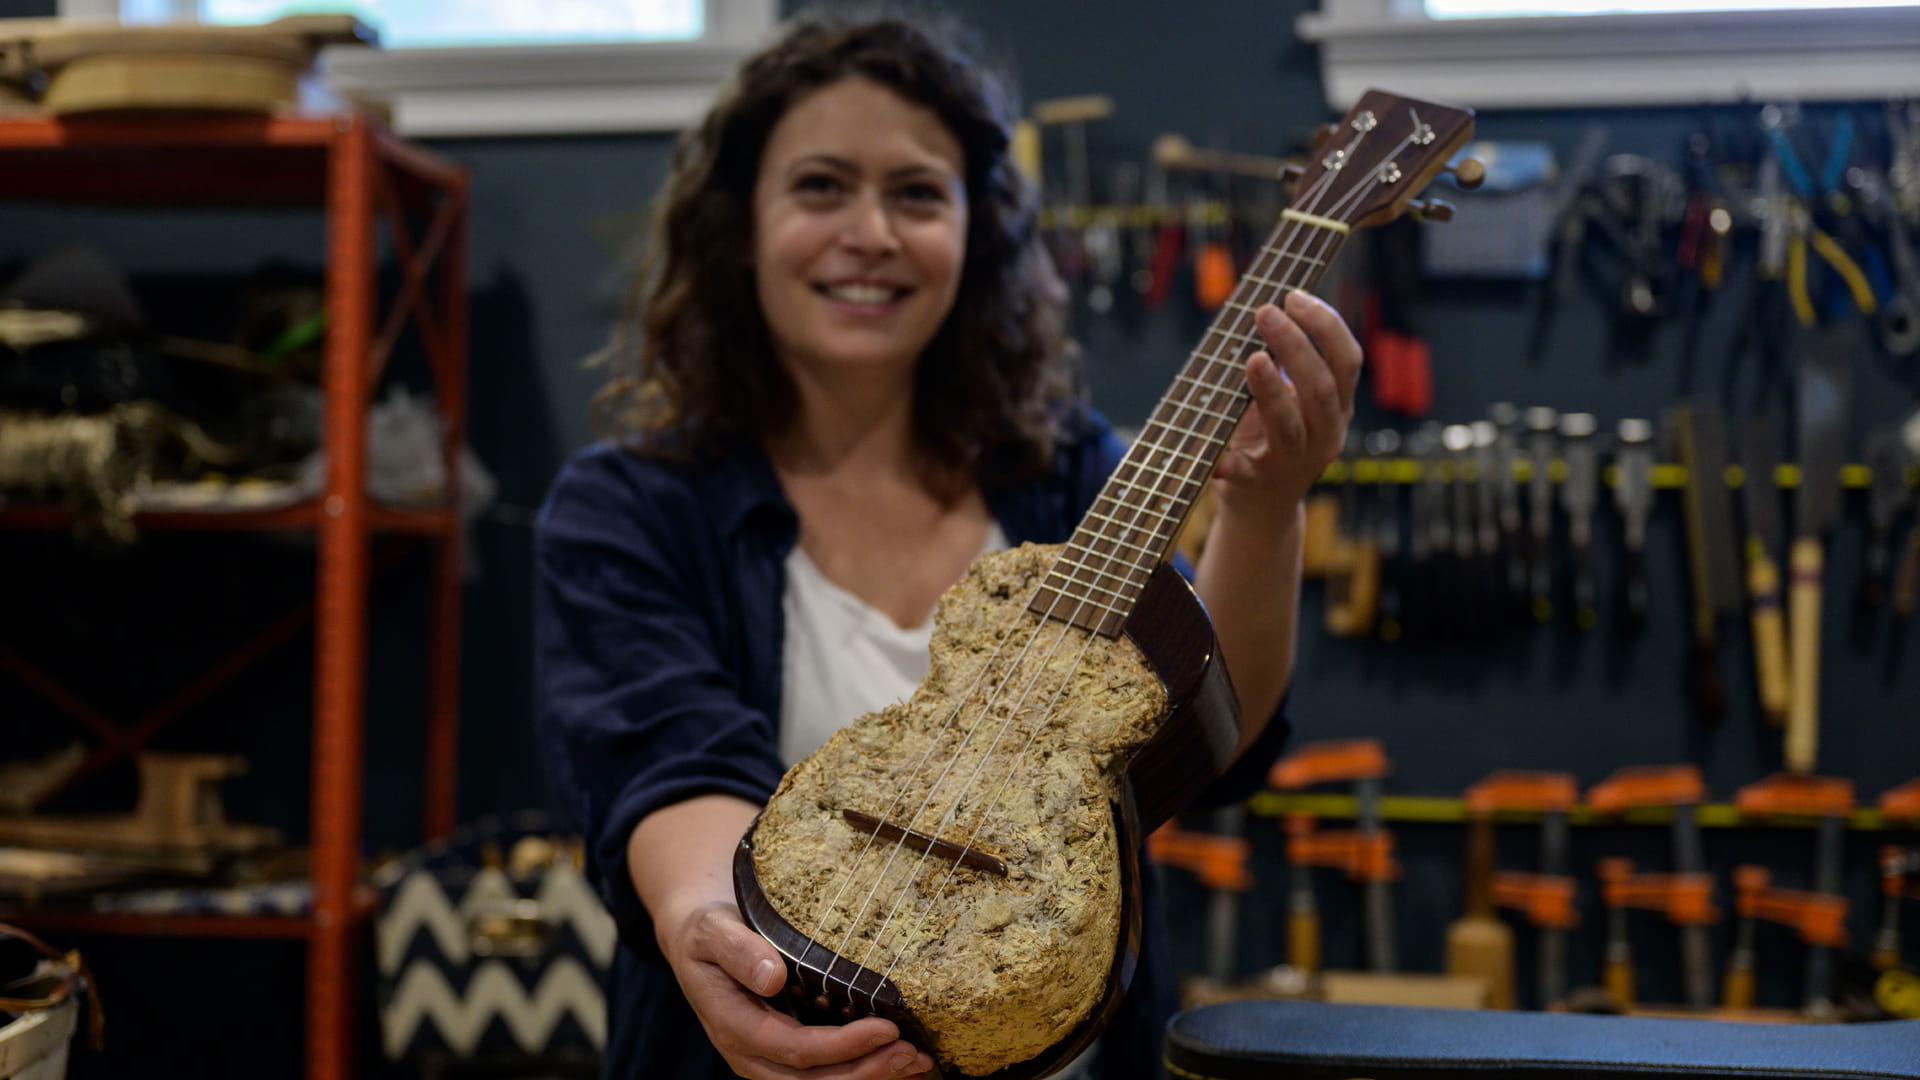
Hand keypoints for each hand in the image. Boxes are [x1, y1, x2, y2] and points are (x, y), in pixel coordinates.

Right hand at [661, 900, 935, 1079]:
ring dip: (870, 1078)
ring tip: (916, 1062)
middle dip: (865, 1072)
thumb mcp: (712, 930)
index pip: (793, 1049)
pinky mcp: (787, 1054)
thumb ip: (737, 950)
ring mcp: (768, 1059)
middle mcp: (751, 1054)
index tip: (886, 1028)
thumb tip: (772, 976)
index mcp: (734, 1026)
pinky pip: (825, 1075)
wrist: (700, 941)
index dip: (841, 1046)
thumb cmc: (708, 931)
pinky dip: (864, 1071)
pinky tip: (901, 1063)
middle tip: (911, 1053)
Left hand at [1212, 289, 1360, 522]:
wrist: (1262, 506)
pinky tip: (1218, 452)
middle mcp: (1324, 436)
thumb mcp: (1288, 399)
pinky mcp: (1257, 486)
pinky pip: (1245, 474)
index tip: (1295, 296)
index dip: (1326, 326)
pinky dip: (1231, 462)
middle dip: (1296, 346)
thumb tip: (1260, 306)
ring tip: (1252, 358)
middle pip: (1322, 389)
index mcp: (1336, 408)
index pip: (1347, 361)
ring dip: (1273, 391)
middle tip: (1265, 311)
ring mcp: (1293, 464)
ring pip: (1291, 427)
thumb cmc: (1270, 437)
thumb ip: (1282, 362)